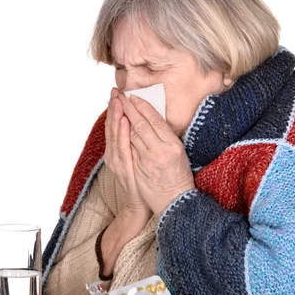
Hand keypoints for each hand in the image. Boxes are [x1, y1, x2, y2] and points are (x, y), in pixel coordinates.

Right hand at [104, 88, 151, 216]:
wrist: (142, 203)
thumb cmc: (143, 180)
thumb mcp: (137, 157)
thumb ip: (135, 142)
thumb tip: (138, 124)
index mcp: (116, 150)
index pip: (114, 124)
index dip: (115, 108)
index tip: (117, 92)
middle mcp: (113, 154)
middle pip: (112, 126)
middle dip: (114, 107)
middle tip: (115, 91)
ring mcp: (117, 161)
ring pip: (115, 134)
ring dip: (116, 116)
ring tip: (118, 100)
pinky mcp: (124, 168)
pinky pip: (123, 148)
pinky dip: (123, 133)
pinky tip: (124, 121)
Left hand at [118, 92, 194, 216]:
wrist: (173, 201)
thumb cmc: (178, 176)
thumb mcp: (179, 154)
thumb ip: (167, 138)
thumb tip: (154, 120)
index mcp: (173, 145)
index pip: (155, 120)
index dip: (143, 106)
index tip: (134, 96)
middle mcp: (160, 150)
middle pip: (141, 124)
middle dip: (129, 107)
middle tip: (120, 94)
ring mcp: (147, 160)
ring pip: (131, 134)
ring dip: (121, 116)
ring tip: (115, 103)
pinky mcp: (136, 168)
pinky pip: (126, 147)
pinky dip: (120, 134)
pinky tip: (117, 123)